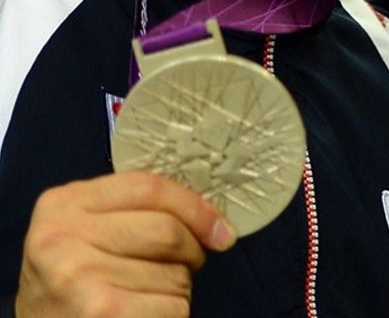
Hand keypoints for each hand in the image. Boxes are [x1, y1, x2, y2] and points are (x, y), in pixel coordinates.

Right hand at [17, 171, 233, 317]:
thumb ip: (132, 212)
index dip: (195, 207)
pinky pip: (172, 306)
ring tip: (144, 295)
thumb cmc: (72, 282)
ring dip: (176, 288)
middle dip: (191, 251)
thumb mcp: (84, 233)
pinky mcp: (100, 311)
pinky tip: (143, 314)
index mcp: (64, 204)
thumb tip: (214, 221)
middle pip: (167, 230)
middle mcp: (64, 236)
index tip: (220, 228)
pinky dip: (171, 313)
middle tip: (184, 266)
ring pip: (175, 273)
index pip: (149, 187)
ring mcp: (78, 275)